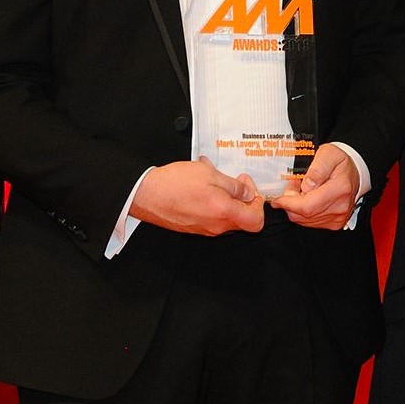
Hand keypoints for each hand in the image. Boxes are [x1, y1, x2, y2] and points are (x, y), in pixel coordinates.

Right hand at [129, 157, 264, 235]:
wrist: (146, 194)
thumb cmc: (175, 183)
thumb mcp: (210, 174)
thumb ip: (234, 186)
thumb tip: (247, 193)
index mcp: (224, 213)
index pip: (256, 221)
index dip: (258, 205)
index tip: (249, 189)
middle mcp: (216, 226)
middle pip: (243, 220)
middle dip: (244, 199)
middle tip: (236, 181)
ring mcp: (204, 229)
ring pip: (226, 217)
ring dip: (227, 199)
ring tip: (215, 179)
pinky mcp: (193, 227)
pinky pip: (212, 218)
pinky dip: (214, 203)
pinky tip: (202, 187)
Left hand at [268, 143, 359, 229]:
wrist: (355, 172)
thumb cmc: (341, 162)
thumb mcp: (328, 154)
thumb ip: (317, 169)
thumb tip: (306, 185)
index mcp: (340, 189)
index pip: (307, 206)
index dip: (288, 204)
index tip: (277, 199)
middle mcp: (341, 207)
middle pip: (304, 215)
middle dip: (290, 204)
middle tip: (292, 187)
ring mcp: (338, 217)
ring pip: (305, 220)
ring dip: (296, 208)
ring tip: (300, 191)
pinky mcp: (335, 223)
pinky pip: (311, 222)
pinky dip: (303, 213)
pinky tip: (307, 200)